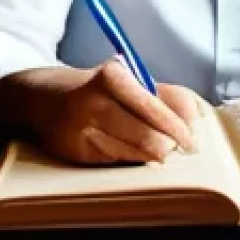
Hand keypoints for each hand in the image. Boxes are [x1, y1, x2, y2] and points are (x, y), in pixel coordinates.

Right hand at [25, 58, 200, 165]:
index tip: (194, 139)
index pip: (155, 107)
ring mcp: (84, 130)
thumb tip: (195, 115)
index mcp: (113, 77)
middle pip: (147, 136)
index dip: (180, 126)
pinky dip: (134, 160)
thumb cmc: (97, 88)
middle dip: (170, 145)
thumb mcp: (127, 78)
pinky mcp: (78, 154)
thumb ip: (164, 94)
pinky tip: (136, 153)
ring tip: (161, 148)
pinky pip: (118, 162)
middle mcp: (96, 103)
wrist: (44, 99)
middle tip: (182, 148)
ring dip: (154, 155)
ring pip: (135, 154)